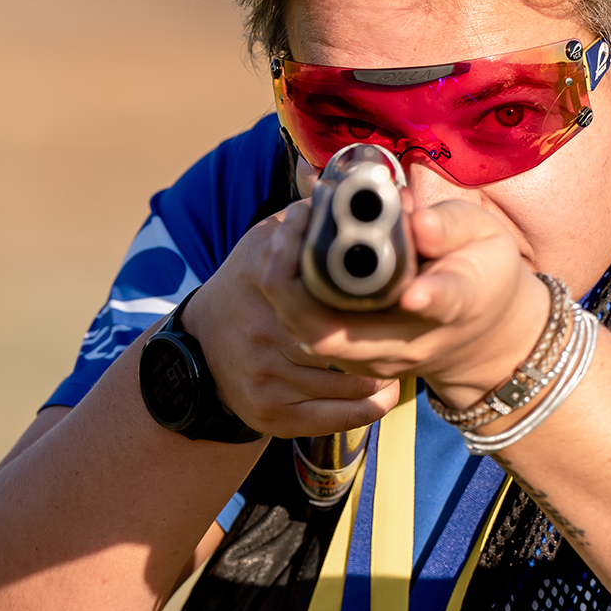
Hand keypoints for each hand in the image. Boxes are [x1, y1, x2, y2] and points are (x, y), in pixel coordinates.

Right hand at [183, 202, 401, 436]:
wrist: (200, 348)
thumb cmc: (248, 288)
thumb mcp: (264, 240)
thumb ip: (306, 218)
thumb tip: (353, 194)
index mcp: (260, 280)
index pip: (311, 278)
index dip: (359, 286)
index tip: (393, 287)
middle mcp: (261, 333)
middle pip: (344, 338)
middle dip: (383, 337)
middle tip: (410, 330)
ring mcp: (265, 378)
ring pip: (349, 381)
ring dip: (384, 372)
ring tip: (400, 358)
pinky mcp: (271, 416)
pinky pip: (339, 416)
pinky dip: (371, 405)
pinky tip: (385, 391)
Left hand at [260, 194, 550, 410]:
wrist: (479, 337)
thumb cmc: (482, 274)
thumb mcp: (485, 238)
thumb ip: (452, 226)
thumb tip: (415, 221)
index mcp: (458, 304)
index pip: (443, 303)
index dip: (429, 297)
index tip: (414, 290)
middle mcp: (411, 342)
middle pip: (342, 331)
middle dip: (304, 276)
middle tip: (299, 217)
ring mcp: (377, 358)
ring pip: (313, 333)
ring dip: (288, 282)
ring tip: (292, 223)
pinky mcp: (354, 360)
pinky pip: (307, 329)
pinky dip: (291, 291)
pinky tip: (291, 247)